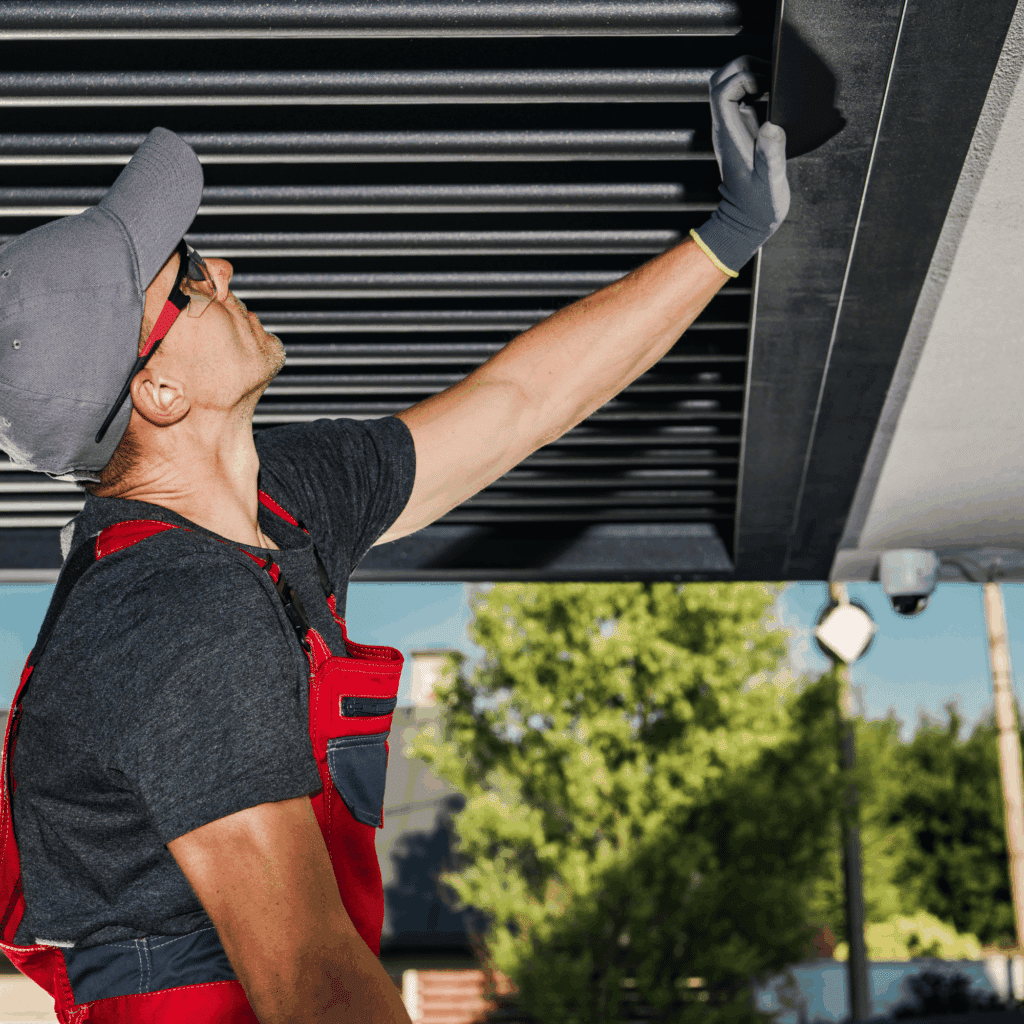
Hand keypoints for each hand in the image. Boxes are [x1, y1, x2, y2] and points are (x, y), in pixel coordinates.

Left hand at [691, 56, 789, 275]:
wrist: (747, 223)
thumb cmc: (758, 206)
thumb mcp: (770, 181)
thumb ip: (770, 154)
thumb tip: (771, 126)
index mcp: (729, 134)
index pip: (721, 90)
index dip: (742, 77)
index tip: (765, 84)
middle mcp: (726, 128)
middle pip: (719, 81)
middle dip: (743, 67)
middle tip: (769, 75)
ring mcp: (732, 129)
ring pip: (728, 88)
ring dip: (749, 76)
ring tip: (774, 82)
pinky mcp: (742, 133)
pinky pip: (742, 101)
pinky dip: (756, 90)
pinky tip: (775, 97)